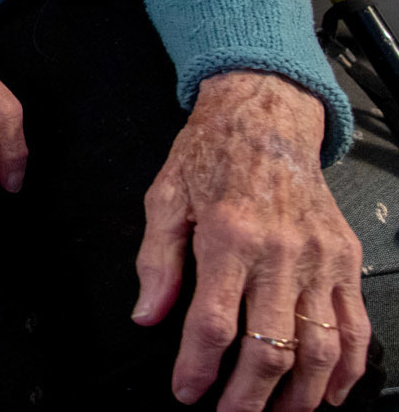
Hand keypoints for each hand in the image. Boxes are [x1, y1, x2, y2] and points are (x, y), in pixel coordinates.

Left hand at [134, 71, 366, 409]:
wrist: (265, 117)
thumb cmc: (211, 155)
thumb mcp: (165, 197)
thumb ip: (157, 261)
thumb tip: (147, 316)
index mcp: (229, 236)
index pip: (213, 323)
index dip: (199, 368)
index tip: (186, 393)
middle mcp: (280, 252)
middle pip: (271, 349)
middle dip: (249, 398)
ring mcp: (320, 260)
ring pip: (319, 348)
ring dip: (300, 396)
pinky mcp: (345, 261)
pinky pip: (354, 326)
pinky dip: (346, 368)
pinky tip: (327, 393)